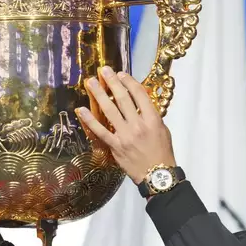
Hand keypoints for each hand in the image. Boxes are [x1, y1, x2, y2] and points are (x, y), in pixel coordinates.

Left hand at [75, 66, 175, 184]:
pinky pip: (100, 131)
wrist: (157, 174)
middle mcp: (138, 124)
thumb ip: (151, 116)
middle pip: (122, 98)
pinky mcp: (115, 146)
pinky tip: (82, 110)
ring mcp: (125, 135)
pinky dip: (90, 120)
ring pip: (109, 111)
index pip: (139, 94)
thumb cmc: (162, 152)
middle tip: (103, 71)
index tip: (121, 74)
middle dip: (112, 82)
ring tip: (91, 83)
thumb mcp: (163, 130)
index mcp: (152, 119)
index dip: (129, 81)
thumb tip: (138, 104)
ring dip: (99, 95)